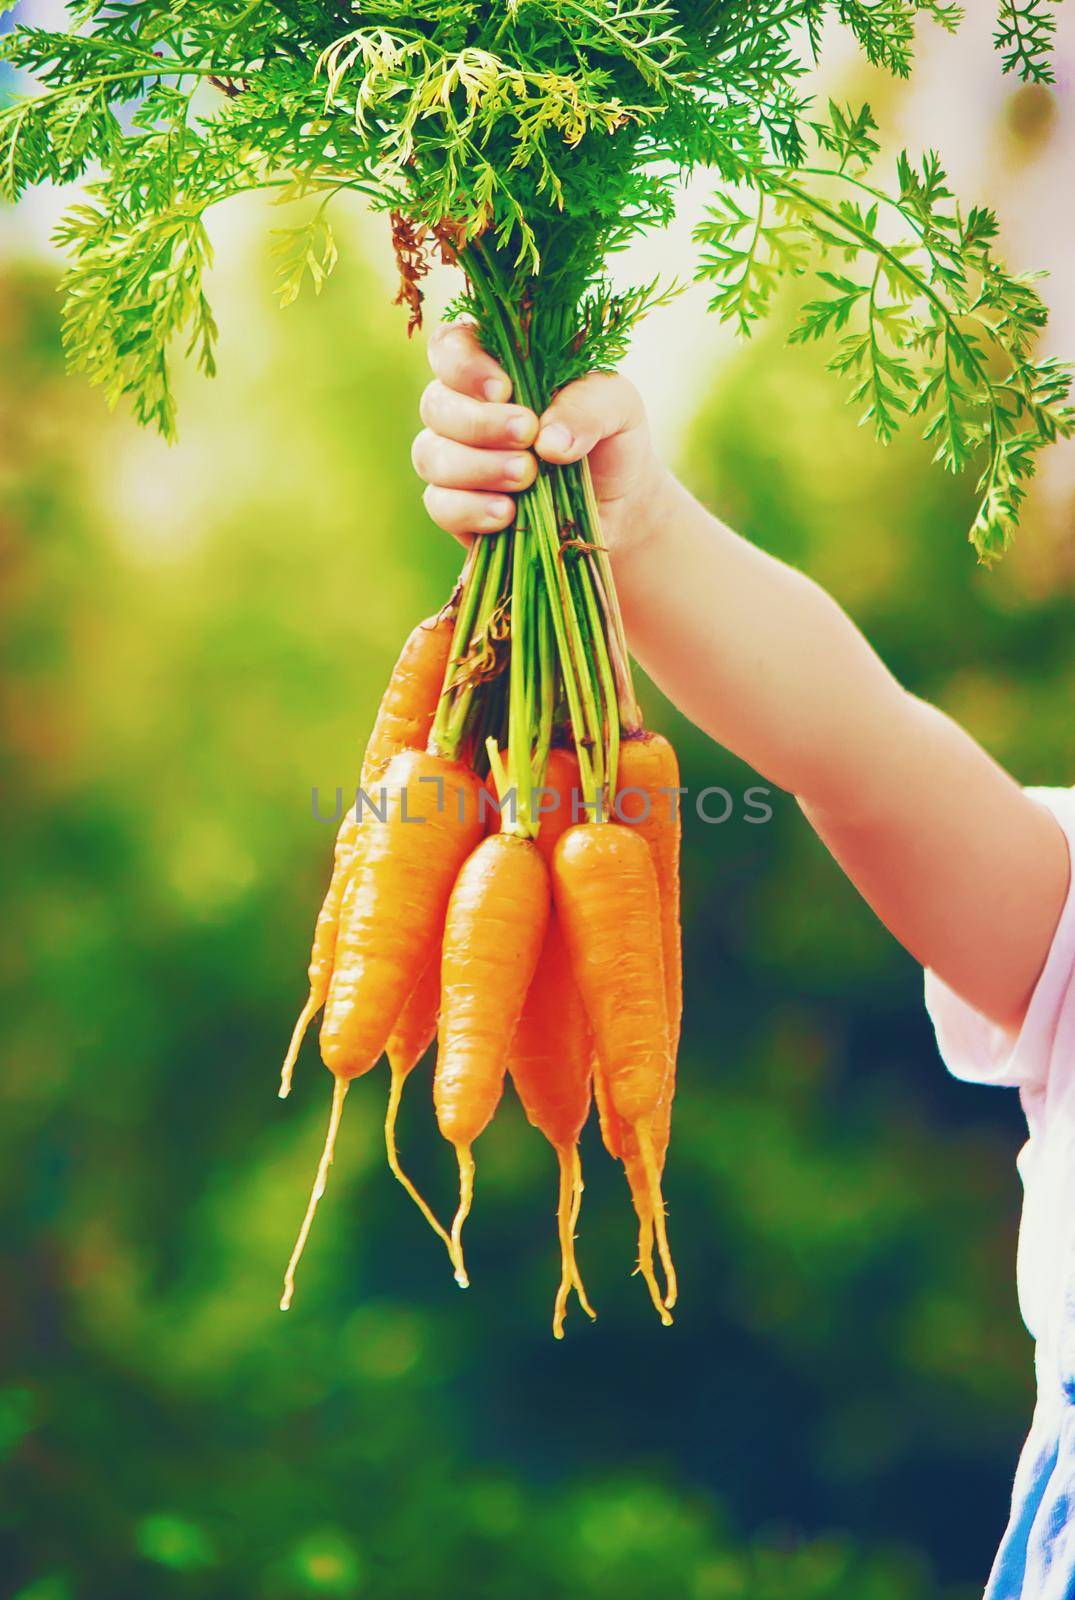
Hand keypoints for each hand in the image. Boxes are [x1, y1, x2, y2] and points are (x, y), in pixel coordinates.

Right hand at [411, 322, 665, 557]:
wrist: (620, 509)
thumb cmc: (611, 440)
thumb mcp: (618, 408)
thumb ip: (589, 406)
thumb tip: (547, 441)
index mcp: (496, 365)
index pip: (451, 346)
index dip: (463, 364)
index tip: (504, 388)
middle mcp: (465, 408)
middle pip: (435, 404)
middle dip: (478, 422)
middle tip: (526, 436)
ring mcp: (455, 459)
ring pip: (430, 455)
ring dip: (477, 467)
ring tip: (527, 477)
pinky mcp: (457, 507)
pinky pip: (440, 504)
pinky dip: (471, 509)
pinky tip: (507, 513)